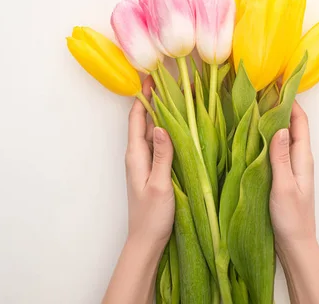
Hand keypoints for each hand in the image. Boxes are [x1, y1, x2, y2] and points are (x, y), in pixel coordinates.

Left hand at [125, 77, 174, 248]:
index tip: (152, 77)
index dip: (143, 97)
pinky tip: (182, 127)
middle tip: (174, 82)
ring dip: (165, 115)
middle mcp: (139, 155)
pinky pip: (161, 145)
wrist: (147, 241)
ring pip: (155, 132)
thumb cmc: (152, 216)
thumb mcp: (159, 184)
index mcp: (136, 155)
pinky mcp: (155, 170)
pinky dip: (170, 132)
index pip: (136, 118)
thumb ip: (162, 156)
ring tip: (180, 98)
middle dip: (158, 101)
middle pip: (146, 121)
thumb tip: (163, 126)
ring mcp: (146, 162)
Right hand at [269, 101, 318, 303]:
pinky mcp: (283, 175)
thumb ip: (280, 158)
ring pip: (284, 137)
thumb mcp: (284, 187)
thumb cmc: (291, 218)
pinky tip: (254, 136)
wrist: (295, 245)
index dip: (291, 101)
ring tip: (256, 105)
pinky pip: (277, 149)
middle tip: (262, 90)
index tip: (278, 84)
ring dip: (273, 121)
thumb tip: (278, 128)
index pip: (300, 122)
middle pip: (293, 126)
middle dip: (281, 106)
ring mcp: (292, 167)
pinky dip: (267, 137)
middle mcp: (300, 159)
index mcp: (303, 158)